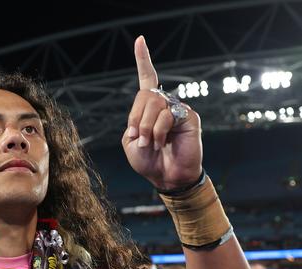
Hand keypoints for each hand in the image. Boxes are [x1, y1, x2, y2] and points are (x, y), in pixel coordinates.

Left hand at [122, 36, 201, 190]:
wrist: (167, 177)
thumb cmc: (149, 161)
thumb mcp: (130, 143)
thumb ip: (132, 124)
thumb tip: (147, 113)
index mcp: (148, 108)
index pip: (147, 79)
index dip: (143, 60)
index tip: (140, 40)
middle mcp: (164, 104)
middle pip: (145, 95)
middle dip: (136, 120)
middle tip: (140, 139)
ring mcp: (177, 108)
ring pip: (155, 105)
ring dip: (146, 128)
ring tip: (152, 144)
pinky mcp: (188, 116)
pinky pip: (167, 116)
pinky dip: (158, 131)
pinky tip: (163, 142)